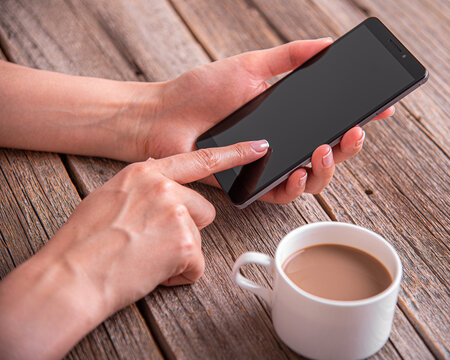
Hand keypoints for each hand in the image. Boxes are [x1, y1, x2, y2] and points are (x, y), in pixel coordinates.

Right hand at [0, 140, 267, 359]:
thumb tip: (163, 189)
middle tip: (152, 242)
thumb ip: (143, 189)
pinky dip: (178, 273)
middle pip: (203, 209)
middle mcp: (163, 187)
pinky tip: (151, 271)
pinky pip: (195, 263)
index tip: (258, 147)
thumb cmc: (84, 242)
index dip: (233, 154)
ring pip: (200, 235)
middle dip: (186, 229)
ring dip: (181, 251)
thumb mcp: (110, 199)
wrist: (71, 275)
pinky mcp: (184, 241)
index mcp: (145, 173)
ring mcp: (176, 212)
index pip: (199, 159)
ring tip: (147, 256)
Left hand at [136, 39, 394, 203]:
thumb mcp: (250, 66)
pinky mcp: (251, 185)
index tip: (381, 109)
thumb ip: (289, 58)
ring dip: (327, 168)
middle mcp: (283, 144)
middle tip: (354, 131)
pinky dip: (295, 186)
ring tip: (324, 148)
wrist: (163, 116)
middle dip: (348, 147)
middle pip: (329, 154)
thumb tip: (326, 44)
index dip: (357, 118)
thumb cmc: (201, 92)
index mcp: (287, 118)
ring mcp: (268, 166)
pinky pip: (282, 194)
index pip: (330, 121)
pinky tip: (299, 171)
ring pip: (312, 179)